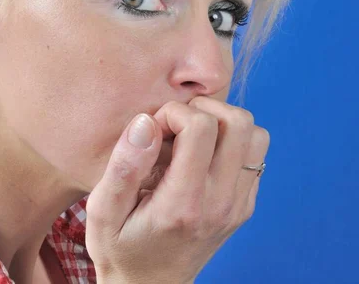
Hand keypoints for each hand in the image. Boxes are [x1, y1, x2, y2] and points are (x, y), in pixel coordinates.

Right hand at [86, 96, 269, 282]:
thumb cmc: (121, 248)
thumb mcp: (103, 212)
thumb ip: (123, 166)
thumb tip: (146, 121)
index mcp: (183, 204)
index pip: (201, 129)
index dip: (174, 114)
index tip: (154, 130)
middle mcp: (220, 203)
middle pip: (238, 124)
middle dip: (203, 110)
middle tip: (176, 127)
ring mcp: (238, 205)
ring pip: (255, 135)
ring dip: (224, 125)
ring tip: (193, 138)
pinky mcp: (245, 205)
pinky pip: (255, 156)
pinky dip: (232, 144)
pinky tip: (203, 157)